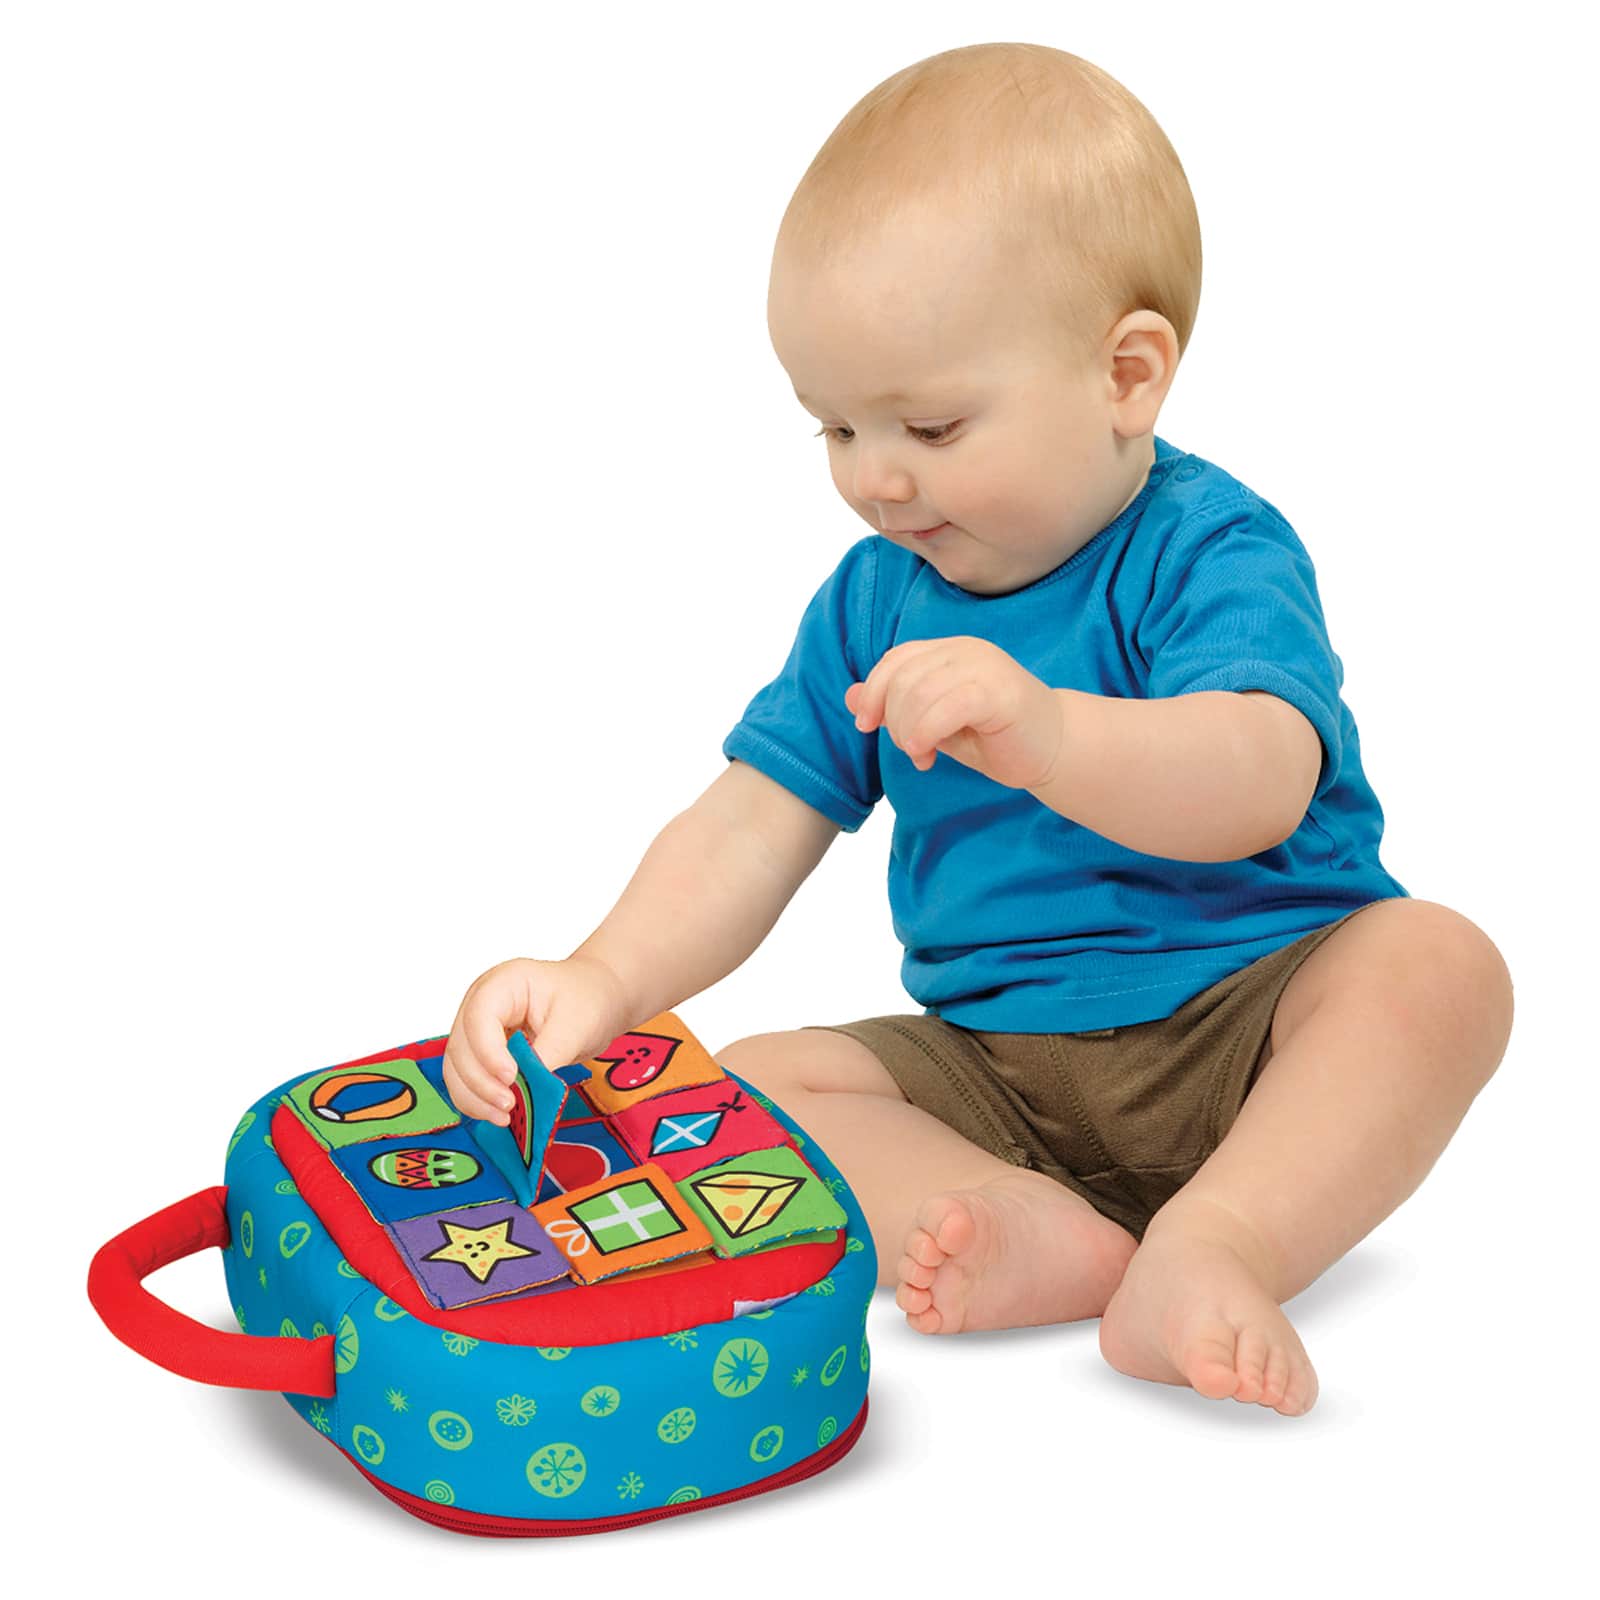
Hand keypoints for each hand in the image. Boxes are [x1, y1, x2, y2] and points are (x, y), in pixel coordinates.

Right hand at [442, 953, 630, 1125]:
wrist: (595, 1000)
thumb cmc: (587, 1000)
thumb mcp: (576, 1025)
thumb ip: (548, 1055)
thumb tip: (526, 1091)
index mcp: (504, 983)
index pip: (479, 1017)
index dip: (489, 1052)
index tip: (511, 1077)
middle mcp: (481, 1004)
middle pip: (462, 1047)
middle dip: (481, 1082)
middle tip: (509, 1105)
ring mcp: (477, 1029)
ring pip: (457, 1069)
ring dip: (475, 1097)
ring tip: (506, 1116)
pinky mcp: (481, 1053)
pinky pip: (467, 1081)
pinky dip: (478, 1101)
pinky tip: (500, 1115)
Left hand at [844, 636, 1064, 789]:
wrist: (1056, 749)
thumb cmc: (996, 737)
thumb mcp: (935, 722)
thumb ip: (897, 707)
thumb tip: (849, 696)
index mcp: (950, 650)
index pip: (896, 659)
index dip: (873, 691)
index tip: (867, 726)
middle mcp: (966, 649)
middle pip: (902, 677)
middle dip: (893, 719)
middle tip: (911, 750)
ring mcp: (984, 666)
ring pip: (919, 692)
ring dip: (908, 731)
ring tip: (922, 755)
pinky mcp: (999, 692)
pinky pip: (945, 708)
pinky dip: (925, 733)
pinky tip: (928, 754)